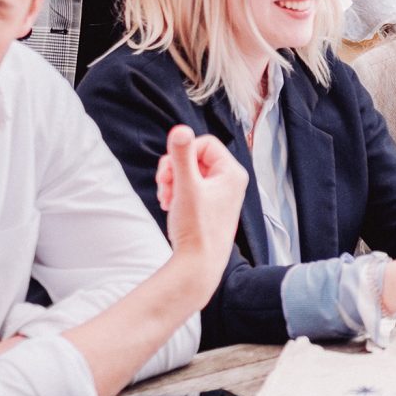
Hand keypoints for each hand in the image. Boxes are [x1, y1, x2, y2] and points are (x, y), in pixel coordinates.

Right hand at [157, 126, 245, 286]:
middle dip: (174, 169)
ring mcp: (222, 194)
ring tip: (166, 199)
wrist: (198, 266)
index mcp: (232, 172)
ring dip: (172, 181)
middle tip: (163, 185)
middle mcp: (231, 181)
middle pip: (196, 157)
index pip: (204, 143)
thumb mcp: (185, 187)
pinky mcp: (211, 206)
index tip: (169, 171)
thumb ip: (181, 156)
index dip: (182, 153)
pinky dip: (177, 193)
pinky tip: (169, 205)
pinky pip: (191, 188)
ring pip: (191, 173)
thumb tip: (179, 129)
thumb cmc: (196, 229)